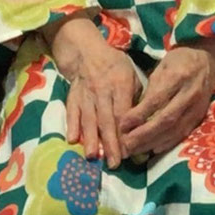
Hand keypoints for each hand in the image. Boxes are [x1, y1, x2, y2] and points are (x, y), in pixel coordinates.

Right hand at [48, 16, 140, 166]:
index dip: (125, 133)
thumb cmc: (115, 66)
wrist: (86, 51)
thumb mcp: (132, 74)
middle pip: (106, 120)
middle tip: (114, 164)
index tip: (129, 152)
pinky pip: (72, 112)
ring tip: (93, 157)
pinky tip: (72, 140)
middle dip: (110, 143)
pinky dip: (72, 125)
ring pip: (88, 119)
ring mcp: (86, 94)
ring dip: (91, 139)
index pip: (123, 113)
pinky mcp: (72, 96)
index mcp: (120, 84)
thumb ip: (136, 97)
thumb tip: (143, 124)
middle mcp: (102, 90)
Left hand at [121, 46, 214, 158]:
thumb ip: (150, 89)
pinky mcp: (199, 117)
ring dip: (152, 143)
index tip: (122, 125)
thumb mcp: (162, 66)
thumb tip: (133, 114)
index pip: (156, 99)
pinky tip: (152, 150)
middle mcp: (189, 93)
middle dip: (144, 134)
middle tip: (125, 145)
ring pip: (174, 130)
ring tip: (134, 150)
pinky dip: (166, 144)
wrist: (209, 62)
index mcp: (177, 76)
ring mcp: (197, 107)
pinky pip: (182, 134)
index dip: (139, 114)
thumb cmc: (180, 61)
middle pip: (166, 119)